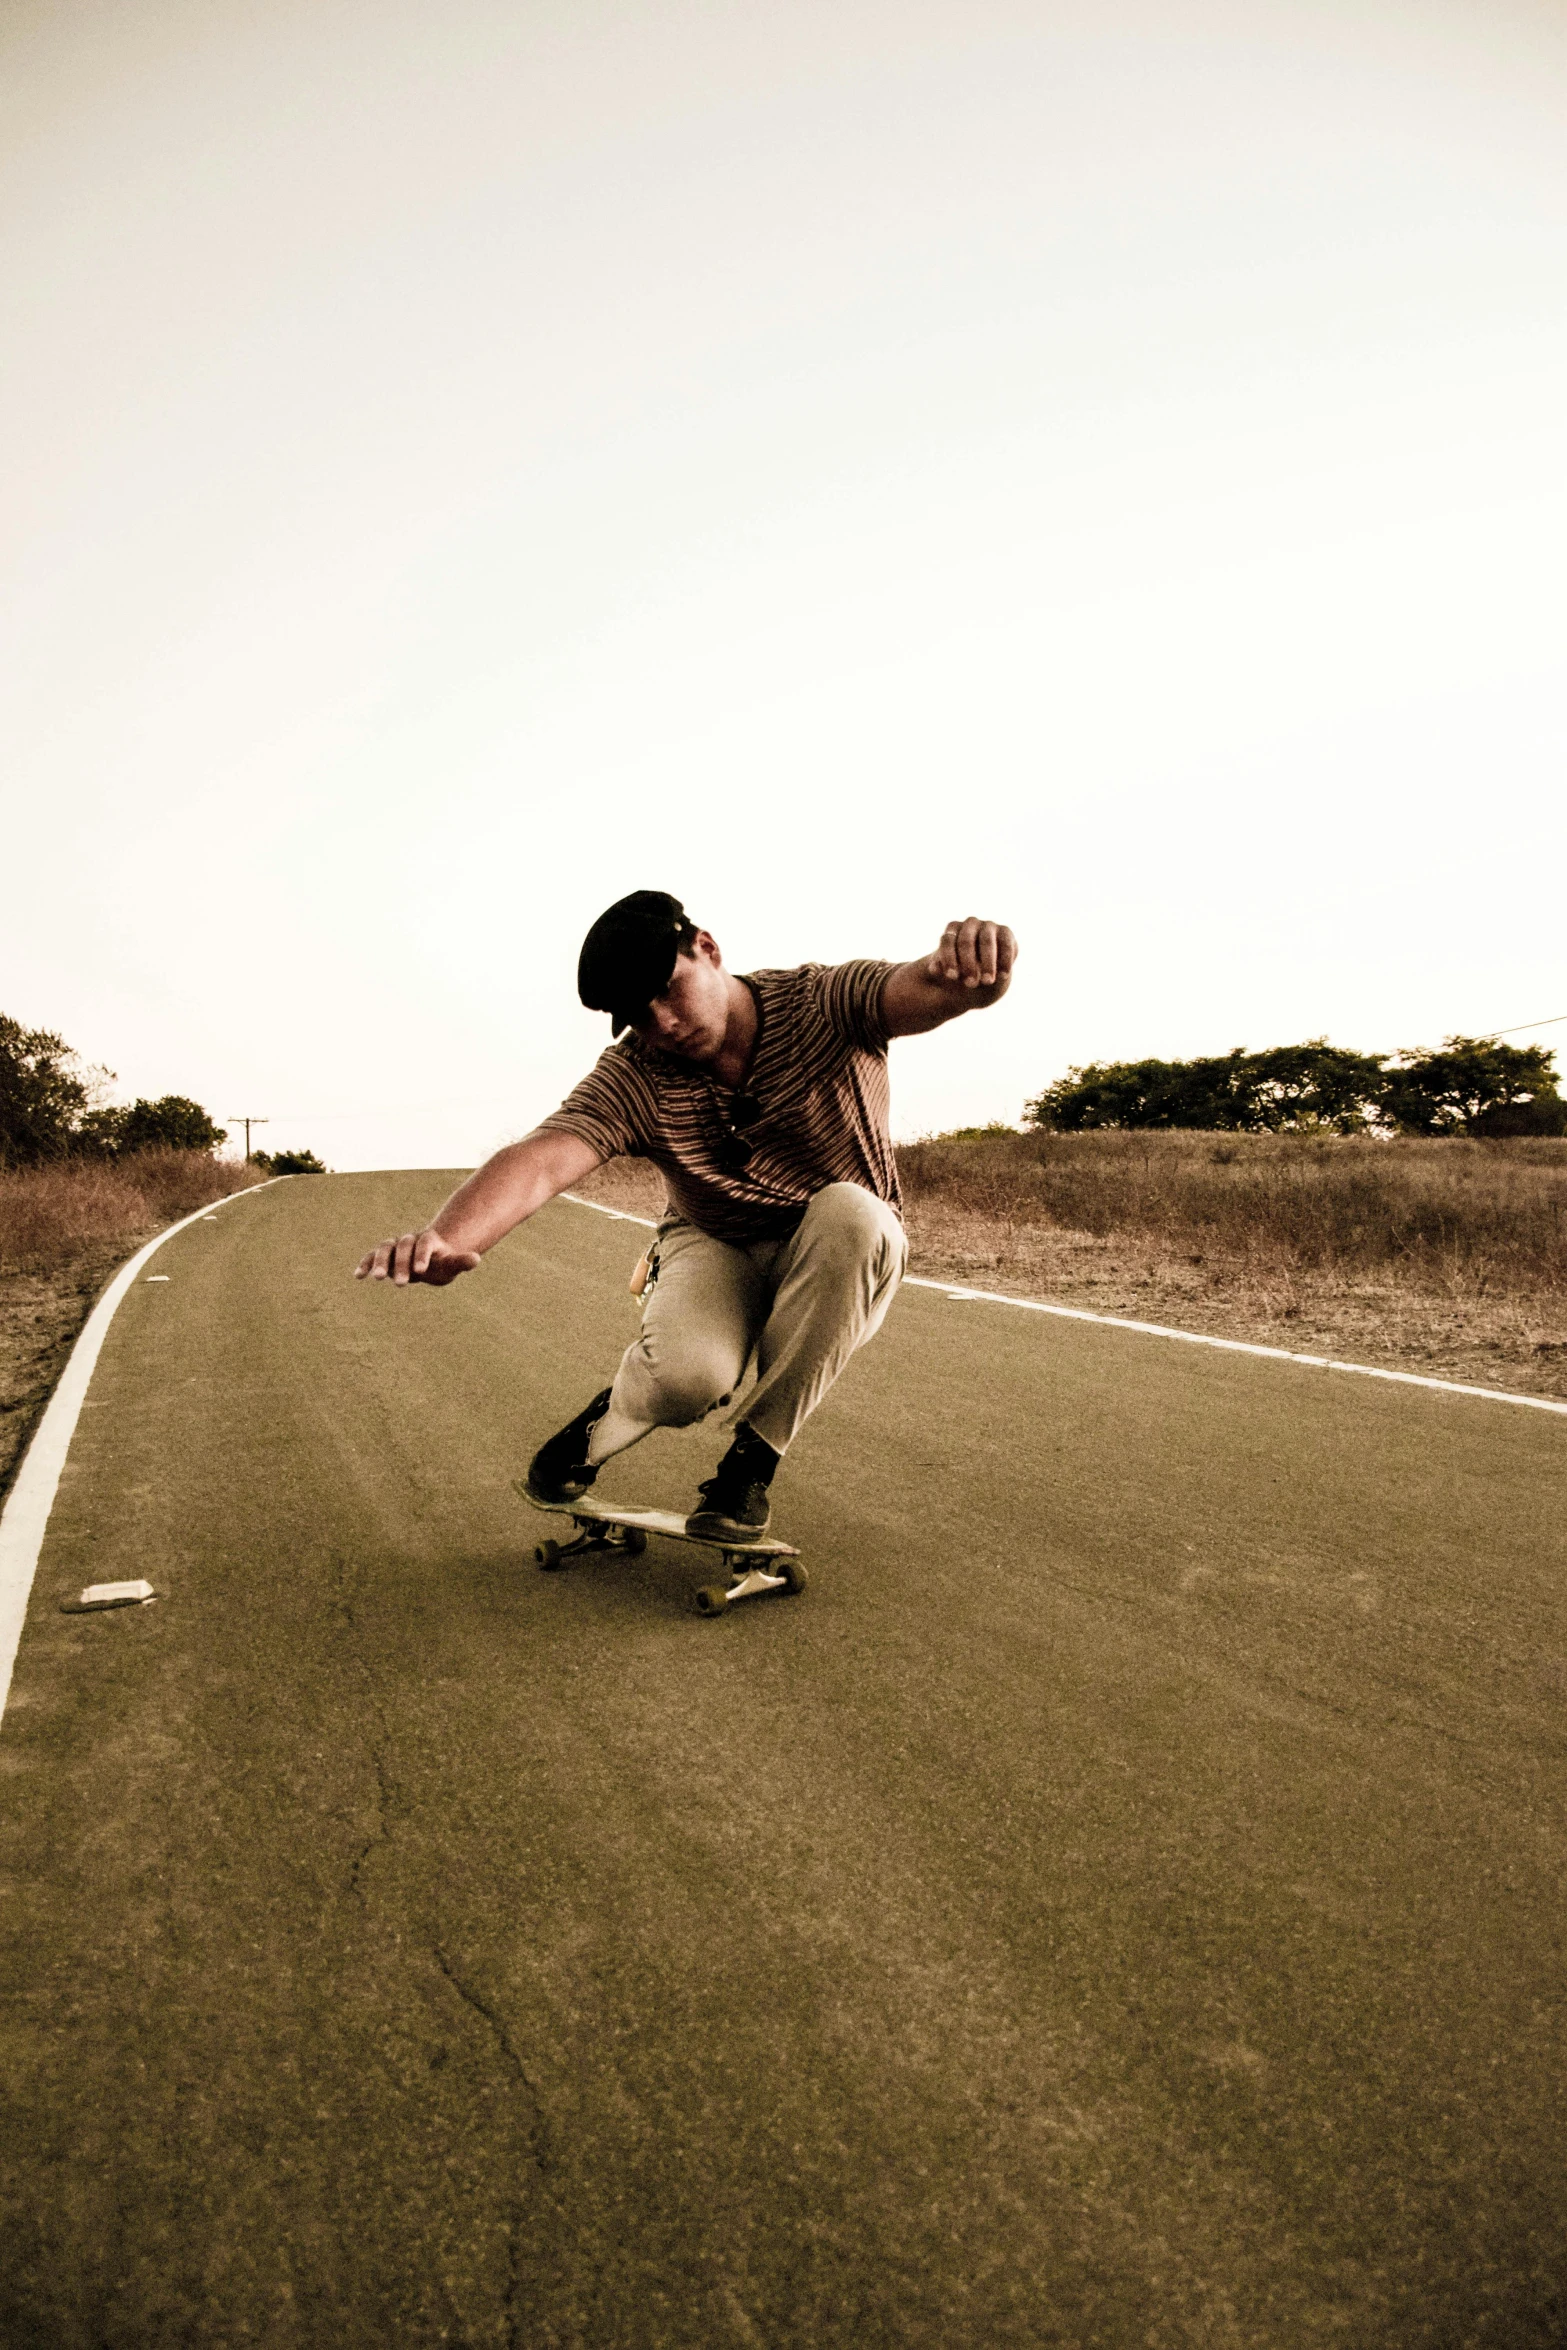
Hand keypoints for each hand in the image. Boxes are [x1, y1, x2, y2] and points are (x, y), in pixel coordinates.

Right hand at [354, 1229, 481, 1285]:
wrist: (429, 1257)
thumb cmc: (442, 1262)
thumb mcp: (452, 1264)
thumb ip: (461, 1262)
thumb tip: (476, 1259)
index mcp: (428, 1240)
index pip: (425, 1243)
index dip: (422, 1255)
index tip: (421, 1271)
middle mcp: (409, 1240)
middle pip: (404, 1246)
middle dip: (402, 1264)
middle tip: (403, 1284)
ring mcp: (395, 1246)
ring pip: (385, 1248)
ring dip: (380, 1261)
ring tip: (378, 1278)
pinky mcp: (383, 1255)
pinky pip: (372, 1256)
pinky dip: (365, 1264)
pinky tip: (358, 1275)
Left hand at [926, 917, 1017, 991]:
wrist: (984, 967)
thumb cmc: (961, 967)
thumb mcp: (949, 968)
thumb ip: (941, 967)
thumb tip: (933, 968)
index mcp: (952, 928)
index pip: (947, 941)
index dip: (949, 959)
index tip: (951, 977)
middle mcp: (970, 923)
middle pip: (966, 941)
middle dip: (968, 964)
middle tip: (970, 984)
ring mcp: (989, 925)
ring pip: (986, 941)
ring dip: (987, 963)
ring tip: (987, 982)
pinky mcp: (1006, 931)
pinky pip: (1005, 944)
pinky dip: (1005, 960)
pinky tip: (1003, 976)